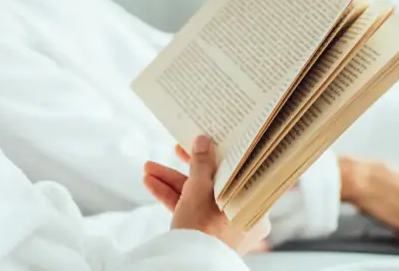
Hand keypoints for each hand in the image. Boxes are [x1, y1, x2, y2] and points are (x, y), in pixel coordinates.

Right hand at [143, 135, 270, 254]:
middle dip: (184, 167)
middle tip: (174, 147)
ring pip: (196, 195)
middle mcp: (239, 214)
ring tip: (147, 169)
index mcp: (251, 203)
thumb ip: (201, 164)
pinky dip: (171, 197)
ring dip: (170, 181)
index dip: (217, 153)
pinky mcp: (204, 234)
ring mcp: (221, 226)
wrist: (189, 267)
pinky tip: (150, 183)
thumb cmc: (205, 229)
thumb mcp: (200, 190)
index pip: (235, 170)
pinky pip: (190, 210)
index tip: (203, 141)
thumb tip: (203, 140)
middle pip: (212, 182)